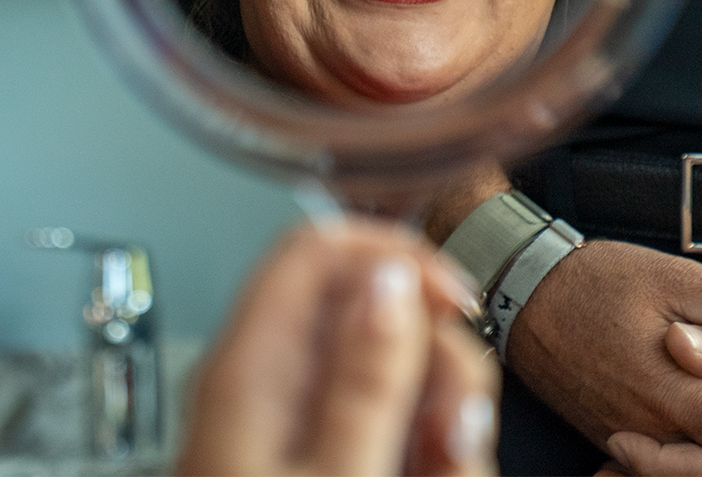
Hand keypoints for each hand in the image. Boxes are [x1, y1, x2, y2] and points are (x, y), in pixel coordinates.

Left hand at [174, 219, 499, 476]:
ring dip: (443, 408)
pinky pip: (400, 419)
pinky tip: (436, 469)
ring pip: (398, 364)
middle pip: (371, 303)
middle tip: (449, 418)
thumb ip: (363, 377)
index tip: (446, 299)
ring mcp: (309, 419)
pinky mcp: (337, 454)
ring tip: (443, 462)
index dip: (387, 252)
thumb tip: (389, 278)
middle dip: (430, 352)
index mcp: (252, 367)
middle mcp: (279, 380)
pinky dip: (433, 445)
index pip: (317, 247)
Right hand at [506, 240, 701, 475]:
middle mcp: (655, 430)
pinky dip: (691, 442)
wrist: (518, 289)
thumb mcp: (674, 278)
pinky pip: (665, 453)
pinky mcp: (612, 434)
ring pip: (700, 461)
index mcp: (677, 393)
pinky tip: (694, 401)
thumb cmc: (590, 281)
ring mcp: (631, 437)